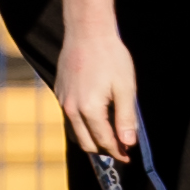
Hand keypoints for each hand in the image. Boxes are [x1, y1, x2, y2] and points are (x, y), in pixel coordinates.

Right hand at [57, 27, 139, 160]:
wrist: (87, 34)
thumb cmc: (111, 58)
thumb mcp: (126, 88)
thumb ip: (126, 118)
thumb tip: (128, 142)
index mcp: (89, 109)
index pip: (104, 140)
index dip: (118, 151)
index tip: (129, 156)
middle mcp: (71, 109)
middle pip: (86, 142)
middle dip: (104, 150)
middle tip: (121, 150)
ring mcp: (63, 101)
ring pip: (76, 132)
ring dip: (92, 139)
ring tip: (111, 138)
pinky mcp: (60, 93)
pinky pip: (70, 118)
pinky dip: (83, 125)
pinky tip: (97, 120)